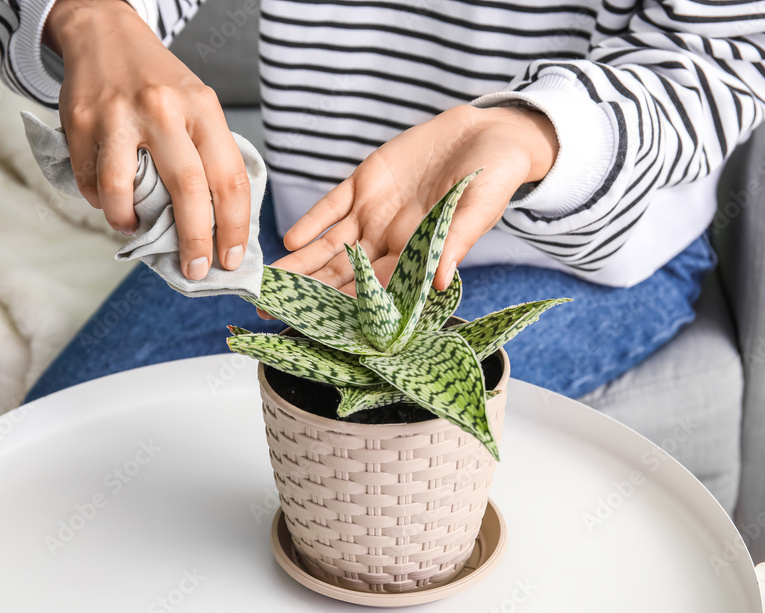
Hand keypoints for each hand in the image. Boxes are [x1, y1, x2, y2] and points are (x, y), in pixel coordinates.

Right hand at [45, 0, 250, 278]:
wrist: (104, 33)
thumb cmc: (159, 82)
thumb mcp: (197, 106)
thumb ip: (207, 155)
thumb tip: (217, 226)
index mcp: (202, 108)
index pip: (229, 178)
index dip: (234, 226)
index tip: (232, 258)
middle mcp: (164, 109)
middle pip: (187, 190)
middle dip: (195, 241)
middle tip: (194, 268)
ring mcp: (119, 115)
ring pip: (123, 192)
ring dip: (129, 223)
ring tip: (134, 229)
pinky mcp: (81, 121)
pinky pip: (90, 181)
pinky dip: (100, 201)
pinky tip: (109, 197)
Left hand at [273, 104, 557, 294]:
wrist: (489, 133)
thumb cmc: (495, 177)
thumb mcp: (479, 208)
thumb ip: (456, 243)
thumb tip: (440, 283)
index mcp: (417, 254)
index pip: (375, 290)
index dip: (346, 308)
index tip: (318, 327)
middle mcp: (389, 239)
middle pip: (342, 274)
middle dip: (309, 292)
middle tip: (274, 309)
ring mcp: (373, 212)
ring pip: (329, 245)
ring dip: (300, 263)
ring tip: (269, 281)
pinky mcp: (365, 181)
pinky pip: (332, 206)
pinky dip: (312, 222)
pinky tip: (290, 240)